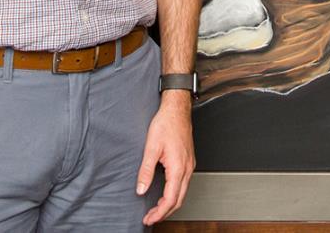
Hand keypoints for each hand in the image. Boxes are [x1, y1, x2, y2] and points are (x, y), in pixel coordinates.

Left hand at [137, 92, 194, 225]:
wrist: (177, 110)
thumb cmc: (166, 124)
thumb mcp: (151, 147)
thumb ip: (146, 171)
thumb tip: (141, 188)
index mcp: (178, 167)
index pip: (170, 199)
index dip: (159, 212)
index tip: (149, 218)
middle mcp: (187, 168)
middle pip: (178, 200)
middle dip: (164, 212)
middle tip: (150, 218)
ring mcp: (189, 165)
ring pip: (182, 193)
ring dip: (169, 204)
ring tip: (156, 209)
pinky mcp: (188, 162)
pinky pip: (183, 184)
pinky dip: (174, 194)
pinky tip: (164, 193)